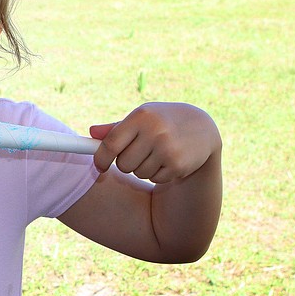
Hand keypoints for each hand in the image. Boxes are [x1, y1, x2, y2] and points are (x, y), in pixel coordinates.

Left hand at [89, 102, 220, 183]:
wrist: (203, 128)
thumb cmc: (162, 121)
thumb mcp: (142, 118)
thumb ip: (116, 128)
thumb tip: (92, 132)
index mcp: (141, 117)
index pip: (111, 144)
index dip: (101, 158)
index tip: (99, 166)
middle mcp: (154, 131)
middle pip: (123, 163)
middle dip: (126, 162)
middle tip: (138, 153)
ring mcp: (167, 149)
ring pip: (138, 173)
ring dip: (143, 168)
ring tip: (156, 153)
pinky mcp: (178, 165)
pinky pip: (154, 178)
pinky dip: (157, 174)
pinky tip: (168, 160)